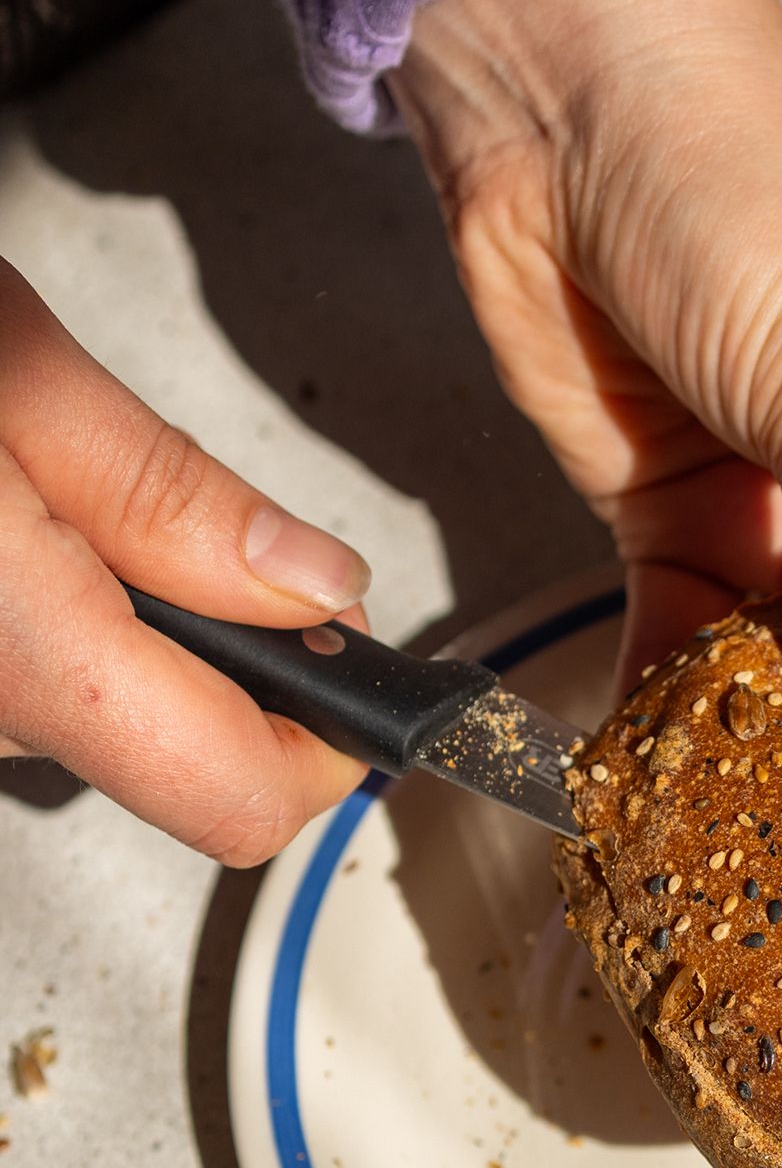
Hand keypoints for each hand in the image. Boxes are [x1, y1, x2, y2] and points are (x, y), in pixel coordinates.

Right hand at [0, 258, 374, 861]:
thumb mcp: (7, 367)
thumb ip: (162, 492)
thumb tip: (315, 590)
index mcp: (14, 648)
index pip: (234, 800)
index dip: (327, 746)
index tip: (360, 671)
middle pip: (156, 753)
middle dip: (212, 659)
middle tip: (187, 532)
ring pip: (70, 711)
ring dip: (108, 625)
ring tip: (40, 493)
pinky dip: (29, 614)